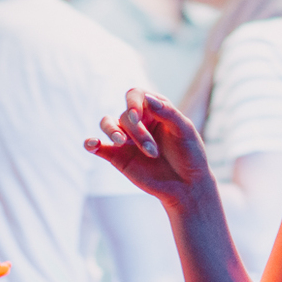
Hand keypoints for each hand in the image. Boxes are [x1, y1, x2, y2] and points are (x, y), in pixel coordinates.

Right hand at [85, 89, 213, 209]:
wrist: (187, 186)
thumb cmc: (190, 154)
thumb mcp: (185, 130)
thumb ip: (167, 113)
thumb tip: (146, 98)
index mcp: (154, 109)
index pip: (136, 95)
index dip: (133, 103)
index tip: (137, 116)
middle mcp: (138, 121)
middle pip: (126, 116)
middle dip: (138, 133)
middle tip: (153, 152)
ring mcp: (126, 139)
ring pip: (107, 124)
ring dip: (112, 131)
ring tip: (121, 142)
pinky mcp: (117, 156)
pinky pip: (98, 146)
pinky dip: (91, 143)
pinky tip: (91, 144)